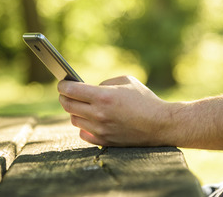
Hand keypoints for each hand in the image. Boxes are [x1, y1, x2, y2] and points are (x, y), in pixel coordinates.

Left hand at [58, 76, 174, 145]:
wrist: (160, 124)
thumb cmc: (144, 100)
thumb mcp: (126, 81)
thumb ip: (105, 83)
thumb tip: (90, 89)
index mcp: (103, 96)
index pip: (70, 90)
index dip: (63, 86)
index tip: (62, 84)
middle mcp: (98, 114)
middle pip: (68, 105)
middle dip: (64, 97)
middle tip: (65, 94)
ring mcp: (100, 130)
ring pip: (74, 120)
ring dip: (75, 112)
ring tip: (79, 106)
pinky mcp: (104, 141)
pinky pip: (83, 134)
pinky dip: (83, 126)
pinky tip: (88, 120)